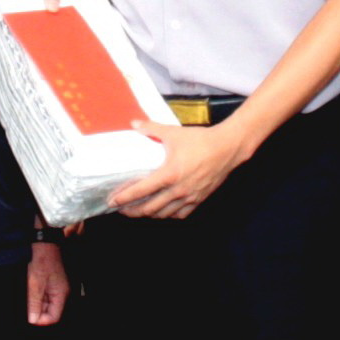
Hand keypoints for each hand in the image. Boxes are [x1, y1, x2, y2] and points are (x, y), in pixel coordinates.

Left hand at [27, 239, 69, 326]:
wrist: (44, 245)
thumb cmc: (42, 261)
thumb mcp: (34, 284)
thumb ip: (34, 303)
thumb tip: (32, 319)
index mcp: (61, 295)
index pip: (53, 318)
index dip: (40, 320)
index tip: (29, 317)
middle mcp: (62, 294)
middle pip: (50, 313)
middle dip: (37, 311)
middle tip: (27, 304)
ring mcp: (58, 289)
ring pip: (47, 305)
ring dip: (36, 304)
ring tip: (29, 294)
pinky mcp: (53, 285)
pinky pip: (45, 297)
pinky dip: (37, 297)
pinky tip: (31, 291)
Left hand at [108, 119, 247, 220]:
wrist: (227, 148)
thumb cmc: (200, 140)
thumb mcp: (173, 133)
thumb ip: (151, 129)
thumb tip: (133, 124)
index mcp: (169, 174)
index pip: (141, 190)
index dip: (124, 197)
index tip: (112, 201)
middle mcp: (178, 190)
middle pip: (149, 208)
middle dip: (132, 210)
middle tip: (121, 208)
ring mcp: (189, 197)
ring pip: (163, 214)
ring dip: (148, 214)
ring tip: (139, 210)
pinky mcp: (199, 199)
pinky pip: (180, 214)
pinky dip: (168, 215)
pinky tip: (163, 211)